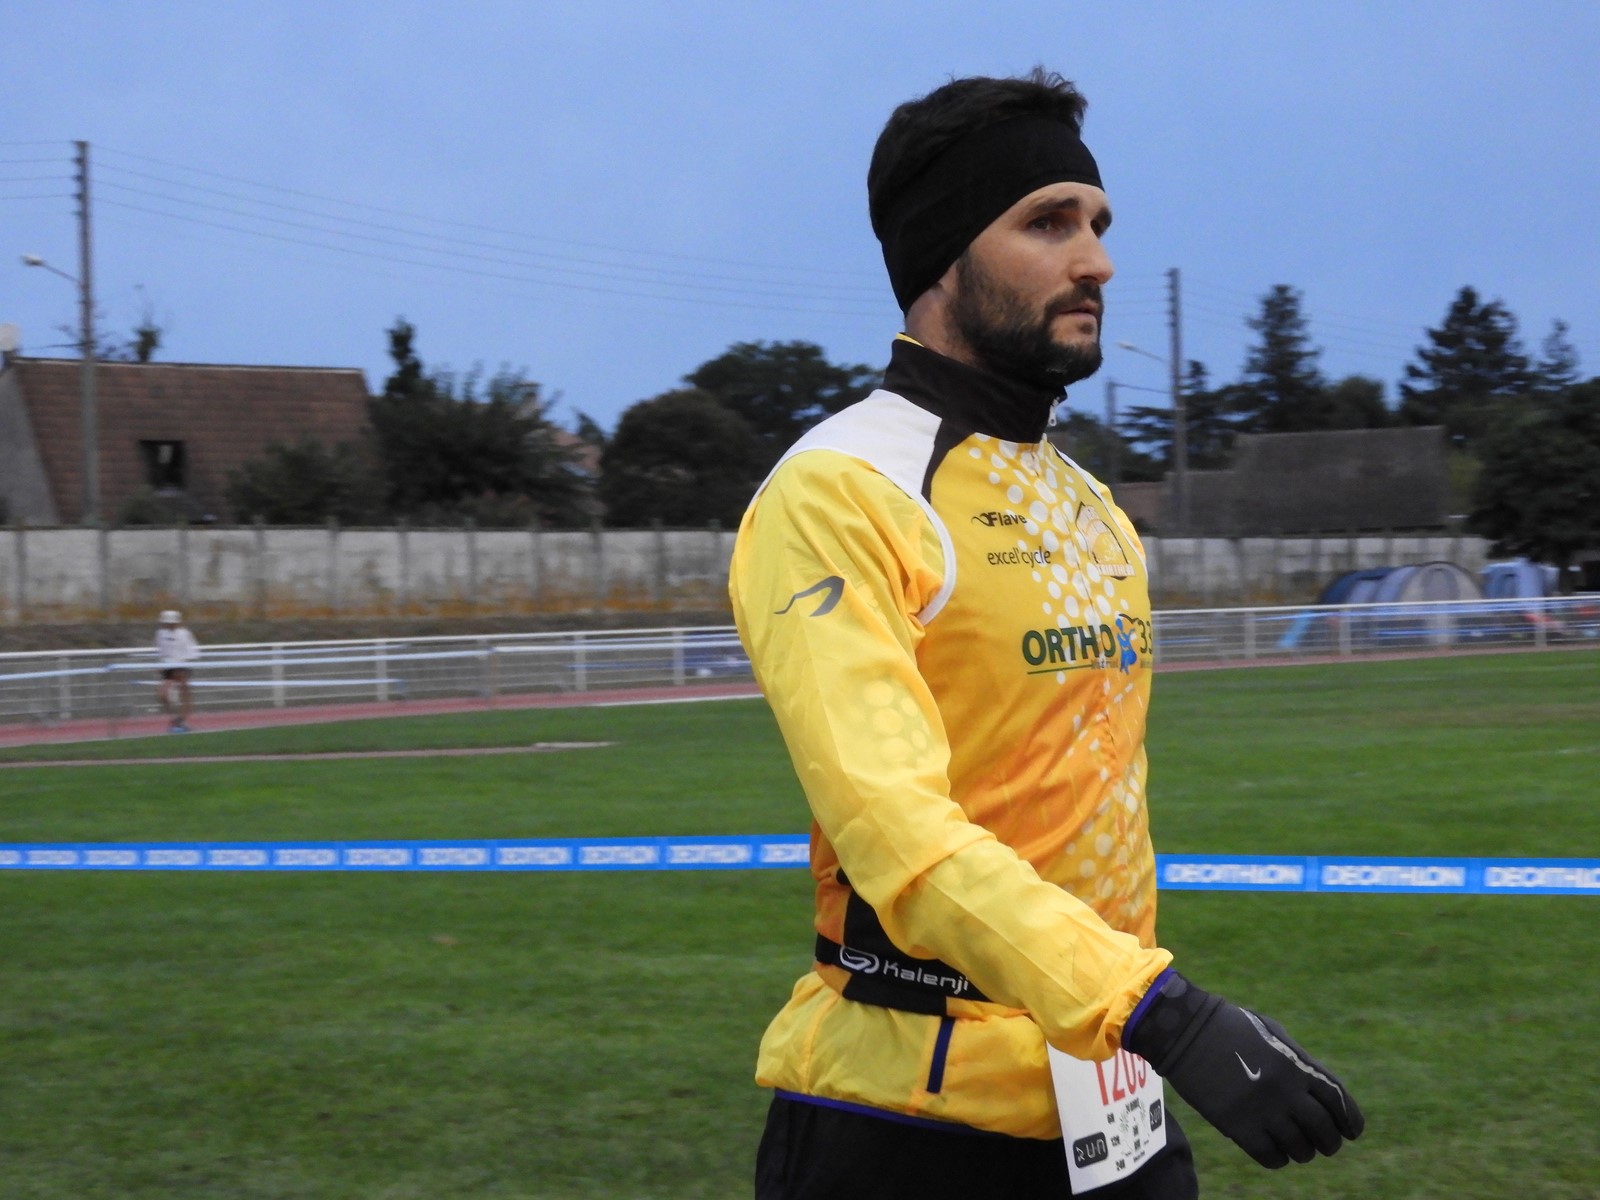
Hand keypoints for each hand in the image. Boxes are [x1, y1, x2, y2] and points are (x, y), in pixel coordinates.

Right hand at [1123, 971, 1363, 1168]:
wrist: (1185, 1030)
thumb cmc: (1230, 1027)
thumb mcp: (1274, 1035)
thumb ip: (1300, 1063)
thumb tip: (1320, 1094)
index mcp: (1298, 1066)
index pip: (1340, 1103)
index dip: (1351, 1122)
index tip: (1351, 1132)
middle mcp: (1286, 1091)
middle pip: (1325, 1132)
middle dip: (1329, 1142)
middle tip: (1323, 1144)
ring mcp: (1262, 1111)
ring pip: (1300, 1150)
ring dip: (1303, 1152)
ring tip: (1296, 1147)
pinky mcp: (1238, 1127)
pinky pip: (1271, 1157)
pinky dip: (1278, 1159)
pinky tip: (1273, 1150)